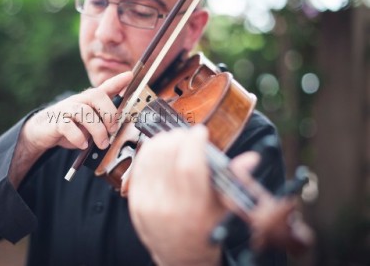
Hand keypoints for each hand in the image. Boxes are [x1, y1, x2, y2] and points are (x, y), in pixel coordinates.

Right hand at [24, 71, 131, 151]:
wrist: (43, 130)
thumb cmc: (71, 125)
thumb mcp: (89, 122)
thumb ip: (102, 121)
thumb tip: (118, 127)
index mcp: (89, 101)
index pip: (105, 87)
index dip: (117, 81)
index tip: (130, 75)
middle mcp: (78, 101)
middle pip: (96, 95)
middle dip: (109, 113)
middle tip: (113, 129)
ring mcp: (66, 110)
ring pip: (84, 112)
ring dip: (97, 130)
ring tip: (101, 144)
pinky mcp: (56, 122)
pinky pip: (68, 126)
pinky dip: (78, 137)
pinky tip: (82, 144)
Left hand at [127, 125, 259, 265]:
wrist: (180, 257)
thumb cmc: (206, 231)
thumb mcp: (225, 210)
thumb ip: (235, 182)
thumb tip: (251, 158)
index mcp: (194, 209)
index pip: (189, 165)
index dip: (194, 142)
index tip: (200, 132)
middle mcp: (168, 206)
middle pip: (167, 156)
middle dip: (178, 137)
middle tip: (187, 136)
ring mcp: (148, 204)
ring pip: (151, 157)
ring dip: (163, 141)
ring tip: (175, 141)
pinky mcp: (134, 202)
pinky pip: (138, 166)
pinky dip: (149, 152)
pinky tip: (161, 150)